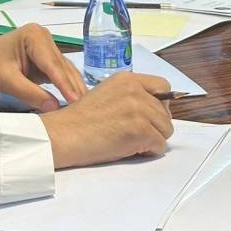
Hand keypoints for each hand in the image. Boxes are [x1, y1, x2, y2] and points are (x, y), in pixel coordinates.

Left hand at [0, 24, 85, 112]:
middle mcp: (45, 38)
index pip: (53, 64)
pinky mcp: (47, 58)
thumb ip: (30, 93)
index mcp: (34, 37)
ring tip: (86, 107)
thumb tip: (55, 107)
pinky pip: (60, 73)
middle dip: (73, 88)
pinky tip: (77, 100)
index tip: (76, 102)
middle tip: (87, 109)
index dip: (65, 85)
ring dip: (74, 88)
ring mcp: (47, 47)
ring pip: (65, 71)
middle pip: (62, 67)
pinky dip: (67, 86)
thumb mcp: (6, 81)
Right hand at [39, 72, 173, 168]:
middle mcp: (135, 90)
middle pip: (166, 112)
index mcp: (127, 78)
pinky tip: (128, 148)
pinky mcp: (141, 129)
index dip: (160, 104)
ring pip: (166, 130)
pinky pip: (160, 145)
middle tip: (133, 133)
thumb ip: (130, 96)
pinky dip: (148, 151)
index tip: (151, 115)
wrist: (64, 134)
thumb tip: (155, 110)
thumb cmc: (80, 120)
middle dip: (154, 126)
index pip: (163, 86)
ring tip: (129, 140)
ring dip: (152, 139)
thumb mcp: (107, 94)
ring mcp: (139, 109)